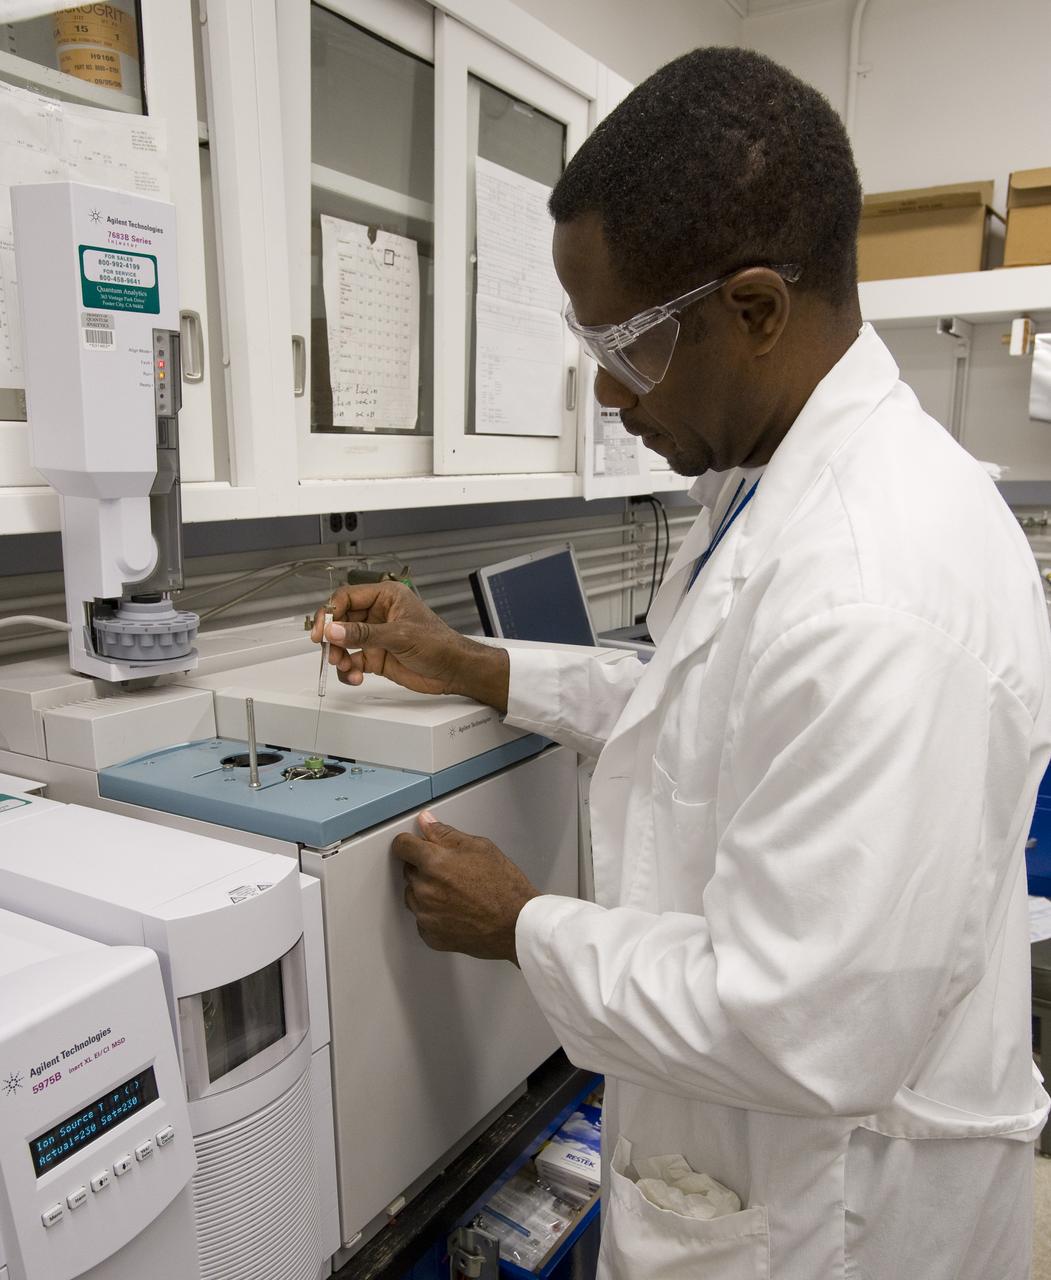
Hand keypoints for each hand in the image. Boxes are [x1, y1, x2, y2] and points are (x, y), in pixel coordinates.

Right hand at [311, 581, 508, 709]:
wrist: (454, 670)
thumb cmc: (439, 643)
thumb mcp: (399, 636)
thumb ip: (364, 634)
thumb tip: (334, 630)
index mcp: (386, 597)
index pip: (347, 597)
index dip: (331, 612)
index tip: (323, 630)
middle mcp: (378, 614)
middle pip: (340, 620)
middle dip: (332, 637)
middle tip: (328, 650)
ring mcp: (376, 636)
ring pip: (343, 642)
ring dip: (339, 655)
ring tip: (344, 666)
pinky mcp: (376, 656)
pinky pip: (353, 661)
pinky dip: (349, 670)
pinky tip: (355, 676)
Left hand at [392, 812, 538, 962]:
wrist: (517, 925)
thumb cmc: (504, 887)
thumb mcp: (480, 847)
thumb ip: (446, 834)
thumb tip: (427, 823)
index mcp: (434, 863)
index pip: (402, 846)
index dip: (409, 843)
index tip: (413, 845)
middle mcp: (424, 890)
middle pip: (409, 871)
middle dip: (424, 867)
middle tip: (452, 871)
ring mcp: (426, 915)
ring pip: (414, 895)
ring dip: (427, 891)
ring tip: (457, 892)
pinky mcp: (431, 935)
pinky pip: (423, 919)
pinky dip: (434, 914)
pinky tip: (456, 910)